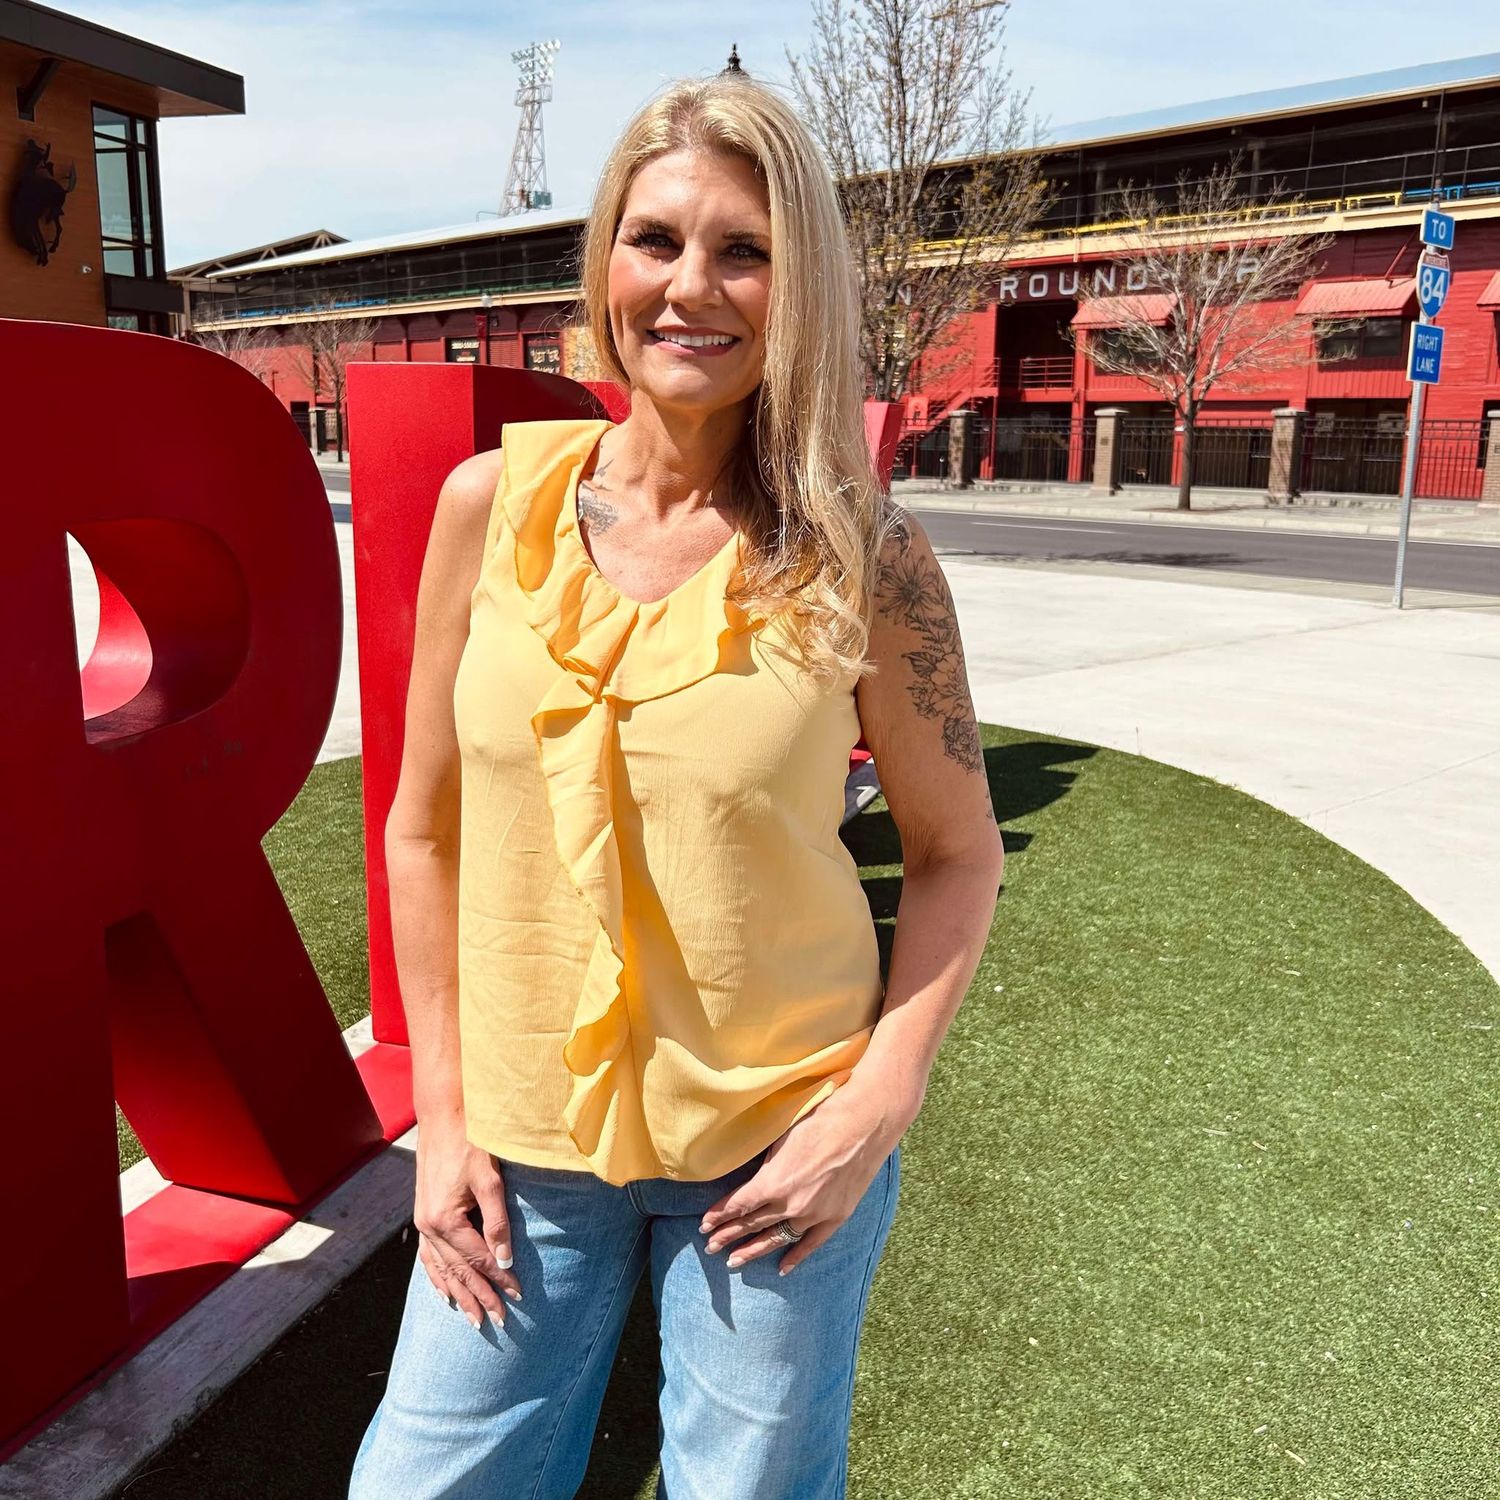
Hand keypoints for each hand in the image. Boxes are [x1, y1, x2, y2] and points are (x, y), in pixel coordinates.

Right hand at [412, 1113, 522, 1329]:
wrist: (444, 1115)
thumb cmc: (471, 1141)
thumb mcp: (489, 1179)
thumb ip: (496, 1221)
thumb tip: (504, 1260)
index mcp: (445, 1219)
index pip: (478, 1259)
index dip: (499, 1279)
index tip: (518, 1297)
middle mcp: (429, 1225)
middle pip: (458, 1270)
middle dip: (479, 1297)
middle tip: (498, 1323)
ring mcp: (423, 1221)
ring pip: (442, 1268)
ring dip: (459, 1294)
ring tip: (473, 1319)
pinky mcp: (423, 1214)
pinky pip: (428, 1256)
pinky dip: (437, 1277)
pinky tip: (444, 1292)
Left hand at [696, 1075, 913, 1275]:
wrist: (865, 1123)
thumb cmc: (821, 1120)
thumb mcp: (782, 1138)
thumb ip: (765, 1165)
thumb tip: (752, 1178)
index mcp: (773, 1182)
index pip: (738, 1205)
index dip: (719, 1216)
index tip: (704, 1226)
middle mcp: (791, 1204)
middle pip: (752, 1224)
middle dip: (728, 1236)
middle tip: (711, 1247)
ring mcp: (815, 1214)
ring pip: (777, 1239)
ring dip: (753, 1251)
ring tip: (733, 1262)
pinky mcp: (836, 1217)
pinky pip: (811, 1244)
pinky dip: (795, 1257)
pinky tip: (781, 1268)